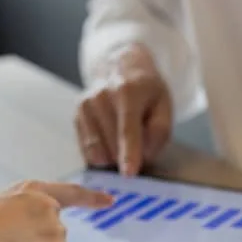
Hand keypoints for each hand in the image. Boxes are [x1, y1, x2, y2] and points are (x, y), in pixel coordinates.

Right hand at [75, 43, 172, 174]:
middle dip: (129, 154)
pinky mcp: (77, 117)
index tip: (129, 173)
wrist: (120, 68)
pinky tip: (111, 137)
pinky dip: (103, 152)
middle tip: (139, 138)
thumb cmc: (146, 91)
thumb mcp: (164, 106)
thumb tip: (142, 155)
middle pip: (113, 147)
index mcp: (127, 92)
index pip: (127, 130)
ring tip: (123, 135)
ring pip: (99, 154)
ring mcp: (85, 107)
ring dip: (115, 155)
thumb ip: (159, 132)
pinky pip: (89, 152)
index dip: (129, 154)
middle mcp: (101, 97)